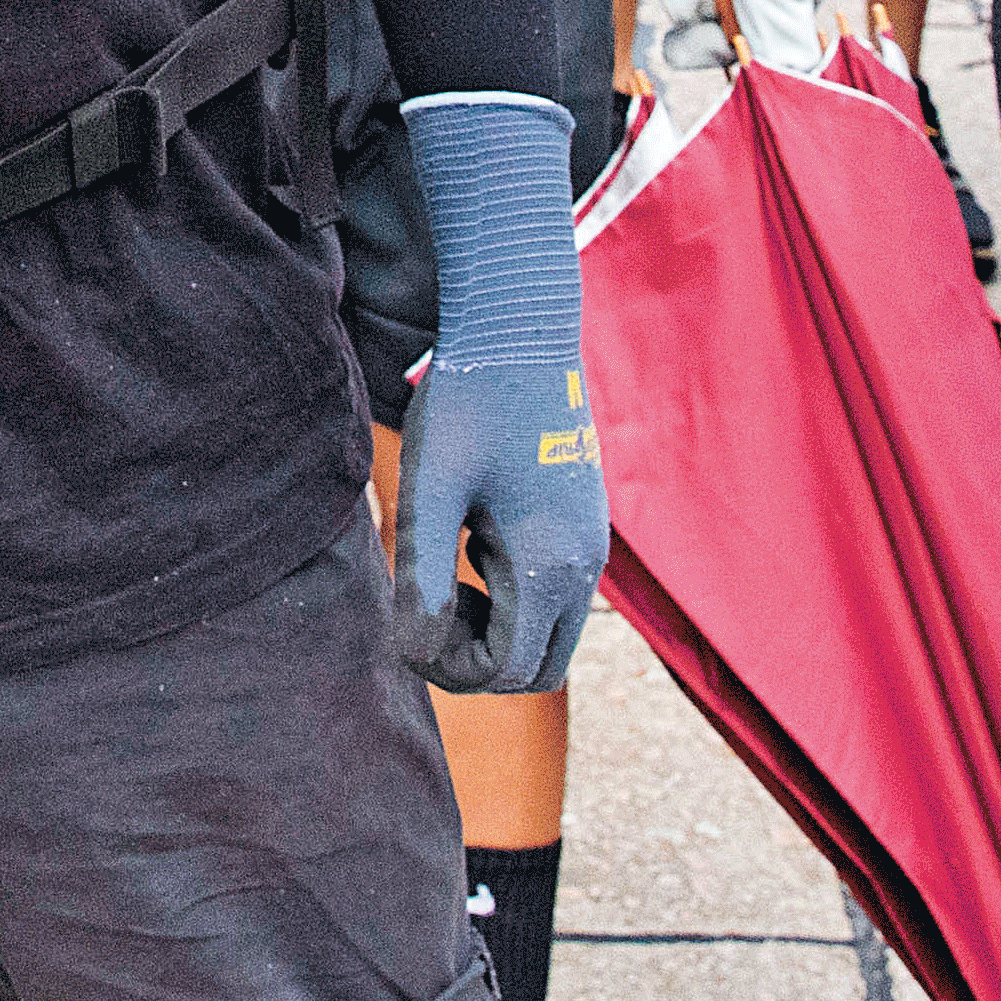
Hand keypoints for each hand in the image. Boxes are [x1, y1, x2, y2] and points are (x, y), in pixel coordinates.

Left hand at [391, 344, 606, 696]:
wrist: (520, 329)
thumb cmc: (466, 403)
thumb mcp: (431, 489)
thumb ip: (422, 575)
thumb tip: (417, 652)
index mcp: (549, 564)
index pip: (507, 671)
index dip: (450, 669)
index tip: (408, 627)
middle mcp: (585, 565)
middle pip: (538, 668)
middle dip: (478, 660)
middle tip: (429, 607)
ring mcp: (593, 546)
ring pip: (551, 633)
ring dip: (498, 626)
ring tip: (451, 563)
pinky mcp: (586, 524)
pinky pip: (559, 595)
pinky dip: (516, 594)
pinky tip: (477, 534)